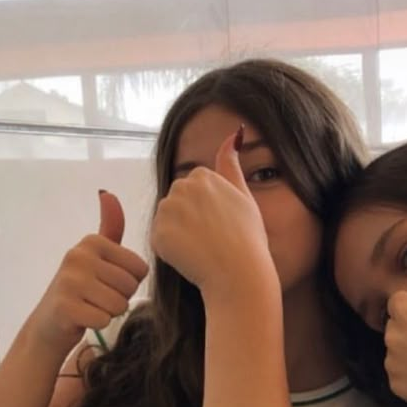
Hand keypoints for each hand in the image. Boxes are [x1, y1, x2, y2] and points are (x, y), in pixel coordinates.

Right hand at [29, 190, 148, 354]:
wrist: (50, 322)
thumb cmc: (81, 288)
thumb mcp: (97, 255)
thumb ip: (110, 228)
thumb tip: (108, 193)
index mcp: (92, 241)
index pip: (140, 269)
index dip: (130, 282)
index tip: (107, 282)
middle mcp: (78, 256)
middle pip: (130, 286)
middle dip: (120, 298)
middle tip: (98, 297)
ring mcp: (69, 280)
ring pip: (119, 304)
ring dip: (109, 312)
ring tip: (91, 306)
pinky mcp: (65, 306)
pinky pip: (104, 319)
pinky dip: (98, 323)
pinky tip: (83, 318)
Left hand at [150, 132, 275, 304]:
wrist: (239, 273)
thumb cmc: (248, 240)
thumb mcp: (245, 197)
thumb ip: (231, 165)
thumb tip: (233, 133)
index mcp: (203, 176)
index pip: (193, 189)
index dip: (205, 210)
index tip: (220, 225)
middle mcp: (182, 186)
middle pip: (177, 202)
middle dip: (188, 219)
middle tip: (211, 239)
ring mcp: (168, 210)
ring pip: (166, 220)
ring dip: (179, 234)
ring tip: (202, 249)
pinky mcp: (158, 233)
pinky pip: (159, 240)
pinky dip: (171, 251)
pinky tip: (191, 258)